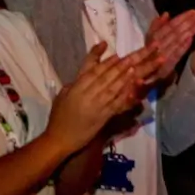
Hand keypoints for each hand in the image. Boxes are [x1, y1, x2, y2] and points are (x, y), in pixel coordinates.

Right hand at [45, 41, 162, 154]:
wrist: (60, 138)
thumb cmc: (58, 116)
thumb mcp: (62, 95)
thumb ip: (75, 83)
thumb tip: (88, 73)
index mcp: (76, 88)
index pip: (93, 72)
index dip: (106, 63)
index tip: (117, 55)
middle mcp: (88, 95)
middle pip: (106, 78)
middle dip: (121, 67)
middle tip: (134, 57)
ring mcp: (97, 107)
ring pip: (113, 89)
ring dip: (125, 78)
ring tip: (135, 68)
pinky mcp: (103, 117)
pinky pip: (116, 105)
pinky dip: (125, 96)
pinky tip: (133, 89)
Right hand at [146, 9, 194, 81]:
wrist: (141, 76)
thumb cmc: (148, 55)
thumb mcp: (149, 39)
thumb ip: (156, 26)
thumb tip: (166, 14)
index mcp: (152, 38)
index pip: (169, 26)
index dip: (181, 18)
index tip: (192, 12)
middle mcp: (157, 46)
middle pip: (174, 32)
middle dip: (186, 23)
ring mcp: (162, 56)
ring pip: (176, 42)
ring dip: (187, 32)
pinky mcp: (166, 67)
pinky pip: (176, 55)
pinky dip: (183, 47)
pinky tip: (191, 39)